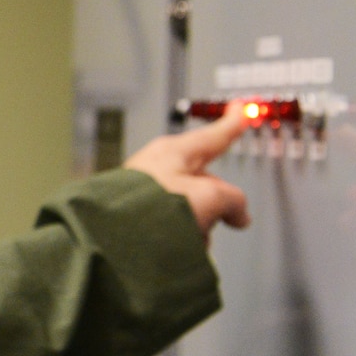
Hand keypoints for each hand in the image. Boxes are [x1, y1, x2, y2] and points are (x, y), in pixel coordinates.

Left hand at [123, 104, 250, 237]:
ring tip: (187, 235)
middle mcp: (158, 167)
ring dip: (198, 224)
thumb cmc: (151, 208)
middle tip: (224, 218)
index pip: (213, 135)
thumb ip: (233, 200)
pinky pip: (171, 222)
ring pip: (191, 206)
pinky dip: (179, 234)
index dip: (233, 123)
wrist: (113, 237)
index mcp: (174, 152)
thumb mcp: (211, 198)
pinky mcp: (137, 215)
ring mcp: (146, 191)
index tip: (241, 110)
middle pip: (205, 179)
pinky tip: (175, 245)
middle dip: (217, 203)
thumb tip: (238, 214)